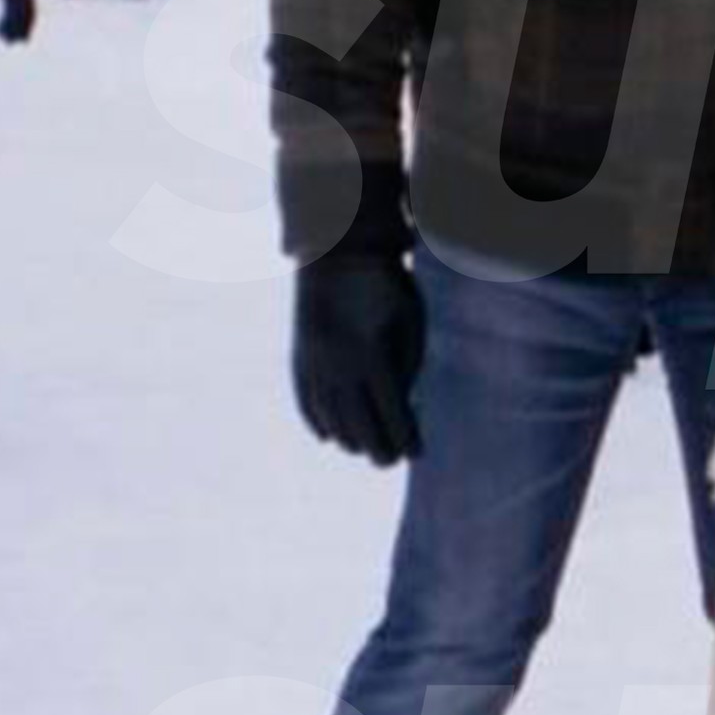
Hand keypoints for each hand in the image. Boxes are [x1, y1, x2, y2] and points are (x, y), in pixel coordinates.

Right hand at [292, 257, 424, 466]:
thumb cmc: (388, 287)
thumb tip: (404, 407)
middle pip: (358, 424)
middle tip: (390, 461)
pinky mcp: (299, 357)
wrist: (338, 252)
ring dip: (348, 438)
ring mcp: (314, 364)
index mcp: (371, 357)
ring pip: (330, 417)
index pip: (391, 414)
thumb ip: (407, 367)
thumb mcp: (410, 323)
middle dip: (377, 447)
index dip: (404, 438)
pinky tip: (329, 435)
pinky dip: (318, 421)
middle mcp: (338, 367)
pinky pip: (306, 400)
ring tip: (364, 449)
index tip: (415, 454)